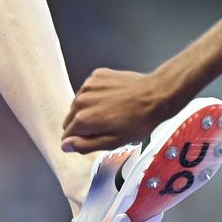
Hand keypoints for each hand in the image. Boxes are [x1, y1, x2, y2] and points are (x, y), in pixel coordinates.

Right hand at [61, 67, 184, 152]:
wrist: (156, 95)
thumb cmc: (139, 120)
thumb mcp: (113, 142)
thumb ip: (85, 145)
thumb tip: (65, 146)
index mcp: (83, 120)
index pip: (67, 135)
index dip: (79, 139)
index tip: (93, 138)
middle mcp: (81, 101)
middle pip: (71, 118)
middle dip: (83, 124)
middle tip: (104, 126)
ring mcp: (88, 86)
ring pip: (78, 104)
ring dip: (89, 109)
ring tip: (110, 111)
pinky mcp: (96, 76)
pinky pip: (88, 90)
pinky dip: (96, 95)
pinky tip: (112, 98)